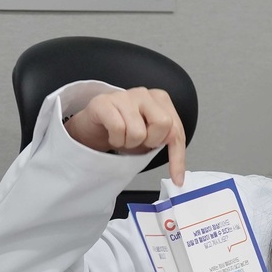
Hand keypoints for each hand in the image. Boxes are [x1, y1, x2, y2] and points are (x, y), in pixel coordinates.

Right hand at [64, 87, 185, 185]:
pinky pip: (118, 128)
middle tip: (139, 142)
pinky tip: (112, 135)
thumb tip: (178, 169)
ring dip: (129, 143)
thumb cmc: (123, 129)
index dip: (177, 156)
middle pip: (163, 124)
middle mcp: (144, 94)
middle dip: (150, 141)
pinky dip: (115, 139)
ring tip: (123, 137)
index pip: (176, 129)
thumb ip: (166, 142)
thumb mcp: (150, 137)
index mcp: (160, 100)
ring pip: (138, 131)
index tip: (177, 178)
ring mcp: (124, 96)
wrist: (93, 127)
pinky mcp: (104, 102)